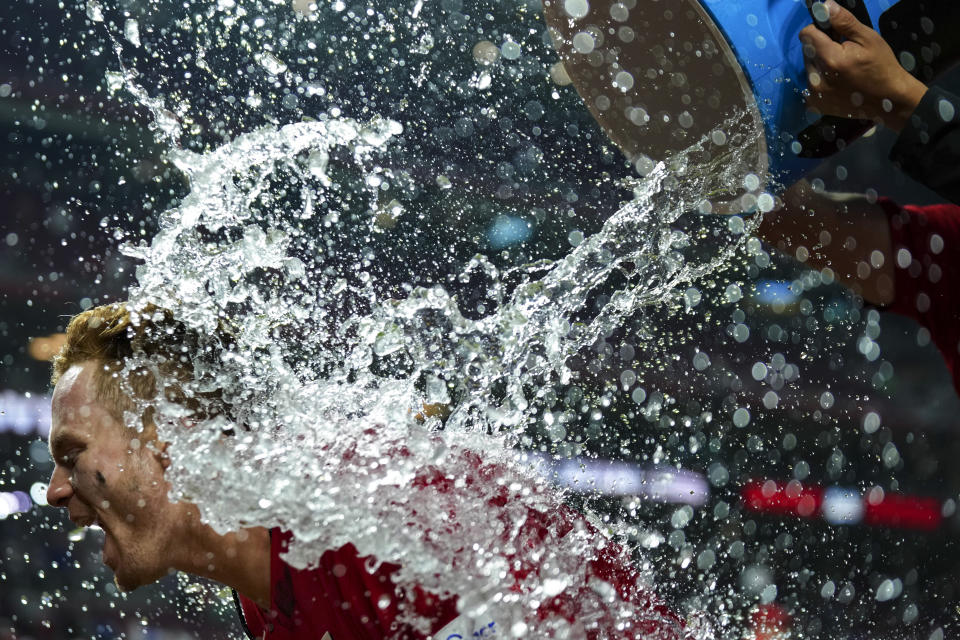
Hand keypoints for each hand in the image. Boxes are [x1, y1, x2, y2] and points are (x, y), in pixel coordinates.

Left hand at [799, 0, 927, 131]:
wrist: (888, 100)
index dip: (819, 30)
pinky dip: (820, 79)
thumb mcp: (868, 39)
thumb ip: (844, 22)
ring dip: (820, 63)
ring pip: (808, 66)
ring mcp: (814, 95)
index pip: (807, 35)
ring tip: (841, 68)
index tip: (833, 33)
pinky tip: (837, 82)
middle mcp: (817, 79)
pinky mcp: (814, 104)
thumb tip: (825, 6)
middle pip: (807, 51)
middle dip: (821, 47)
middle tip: (842, 52)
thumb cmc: (881, 66)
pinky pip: (810, 83)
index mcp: (831, 60)